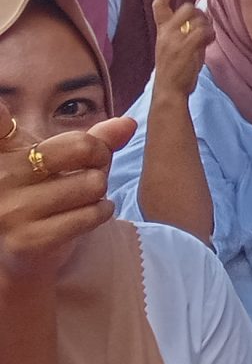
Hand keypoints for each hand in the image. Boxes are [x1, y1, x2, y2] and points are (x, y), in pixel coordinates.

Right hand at [0, 101, 134, 283]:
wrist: (25, 252)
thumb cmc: (43, 192)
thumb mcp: (60, 158)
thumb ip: (93, 137)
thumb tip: (127, 124)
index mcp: (1, 149)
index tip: (1, 111)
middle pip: (80, 146)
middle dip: (100, 156)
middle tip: (92, 166)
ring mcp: (10, 210)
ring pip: (93, 183)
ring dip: (99, 190)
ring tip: (81, 195)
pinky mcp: (28, 239)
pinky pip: (92, 213)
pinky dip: (101, 212)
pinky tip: (87, 213)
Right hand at [149, 0, 210, 99]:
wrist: (169, 91)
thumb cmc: (176, 69)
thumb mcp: (175, 46)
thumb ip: (185, 30)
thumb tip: (203, 15)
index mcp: (161, 32)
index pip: (159, 5)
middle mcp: (166, 33)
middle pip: (187, 8)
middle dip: (200, 14)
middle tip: (204, 27)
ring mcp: (175, 40)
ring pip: (198, 18)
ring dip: (207, 26)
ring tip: (205, 40)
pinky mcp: (186, 48)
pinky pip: (205, 31)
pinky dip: (210, 35)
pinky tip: (208, 43)